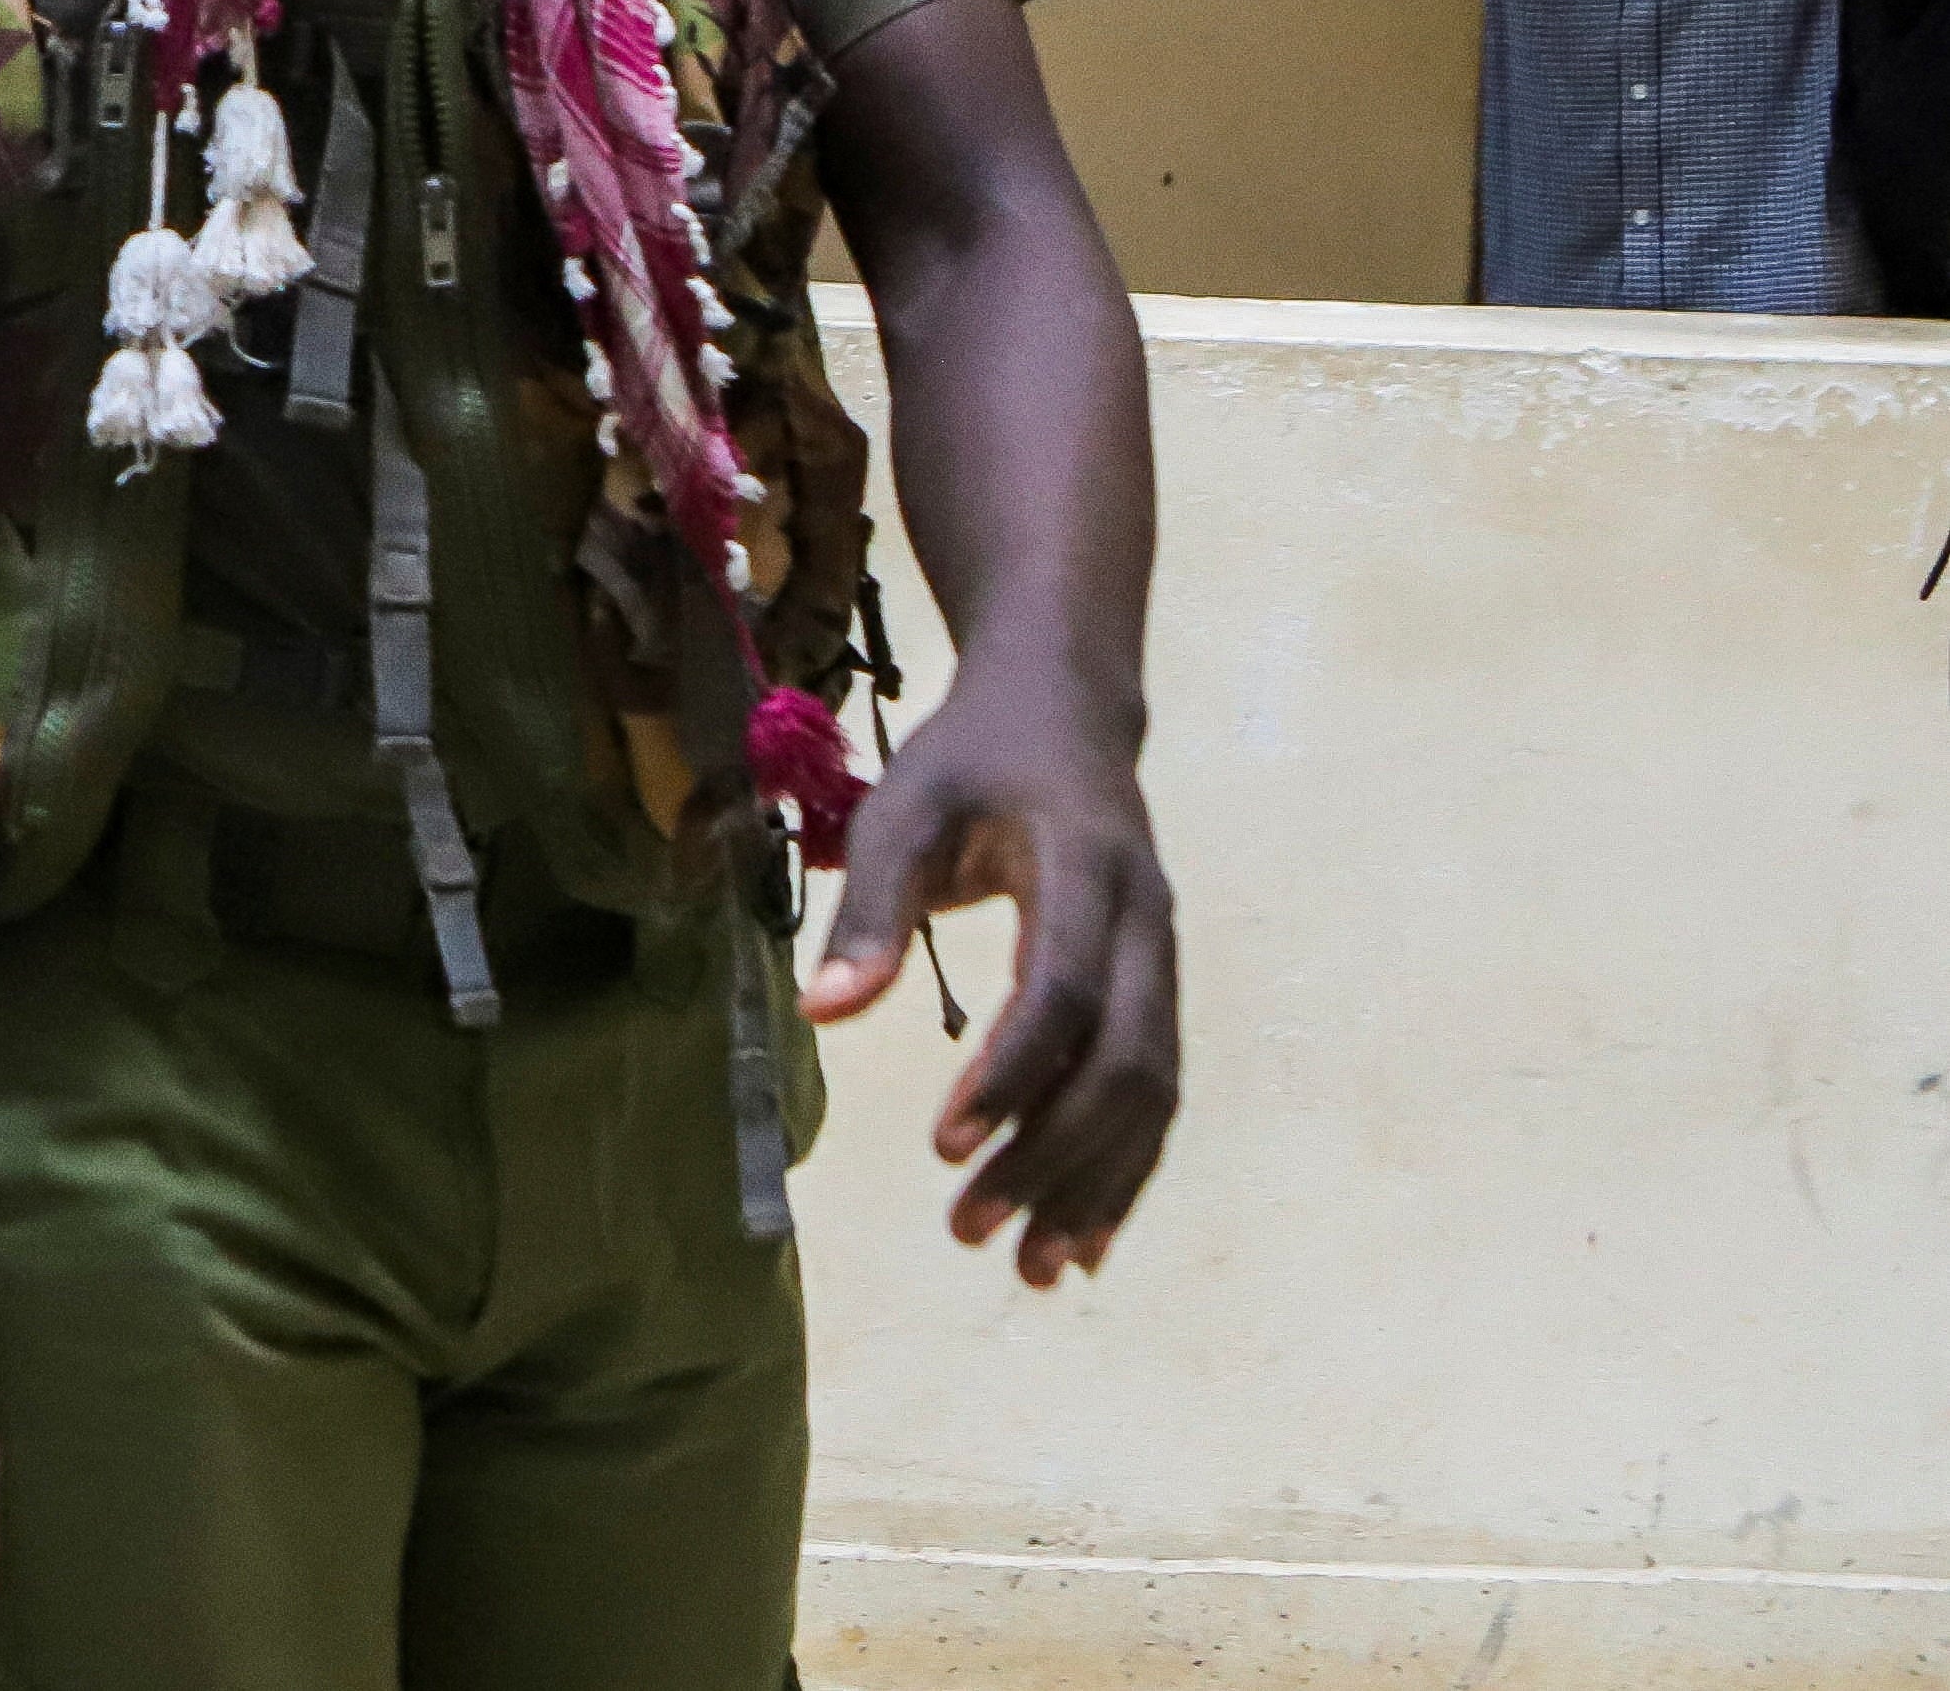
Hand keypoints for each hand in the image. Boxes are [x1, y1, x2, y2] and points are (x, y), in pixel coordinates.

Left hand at [803, 680, 1178, 1287]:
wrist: (1065, 713)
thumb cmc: (971, 758)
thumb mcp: (904, 806)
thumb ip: (870, 906)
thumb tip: (822, 1012)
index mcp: (1085, 868)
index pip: (1059, 991)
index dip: (1010, 1074)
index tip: (944, 1146)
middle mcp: (1144, 922)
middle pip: (1120, 1061)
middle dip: (1052, 1157)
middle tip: (970, 1229)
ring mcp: (1161, 959)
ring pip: (1150, 1091)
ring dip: (1097, 1184)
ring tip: (1034, 1270)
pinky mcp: (1156, 987)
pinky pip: (1154, 1089)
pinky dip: (1124, 1166)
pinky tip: (1084, 1237)